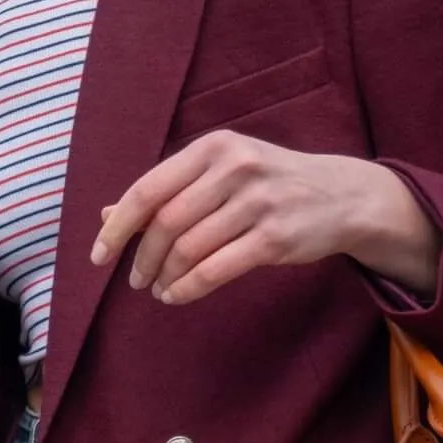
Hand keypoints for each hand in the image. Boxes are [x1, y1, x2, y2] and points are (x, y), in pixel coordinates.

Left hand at [90, 134, 441, 304]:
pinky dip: (189, 288)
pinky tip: (178, 295)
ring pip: (189, 248)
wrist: (343, 195)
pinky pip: (217, 269)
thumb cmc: (272, 183)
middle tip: (136, 280)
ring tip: (159, 288)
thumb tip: (106, 214)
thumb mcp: (223, 172)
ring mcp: (258, 202)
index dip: (118, 226)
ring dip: (165, 276)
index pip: (148, 188)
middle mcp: (235, 168)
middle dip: (142, 258)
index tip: (99, 256)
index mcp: (215, 147)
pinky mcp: (276, 237)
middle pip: (166, 222)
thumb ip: (169, 189)